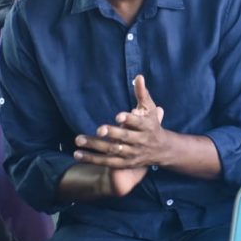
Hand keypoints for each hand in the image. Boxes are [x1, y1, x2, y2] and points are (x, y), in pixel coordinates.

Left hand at [73, 75, 169, 196]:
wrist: (162, 149)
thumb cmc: (152, 124)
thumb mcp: (150, 109)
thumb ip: (142, 94)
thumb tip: (138, 77)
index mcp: (147, 126)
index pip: (138, 123)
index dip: (129, 120)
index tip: (118, 116)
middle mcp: (140, 141)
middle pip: (125, 137)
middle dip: (112, 133)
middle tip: (99, 129)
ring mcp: (132, 154)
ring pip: (113, 151)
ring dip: (95, 146)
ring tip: (79, 140)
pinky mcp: (124, 163)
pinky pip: (106, 162)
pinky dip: (92, 159)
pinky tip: (78, 154)